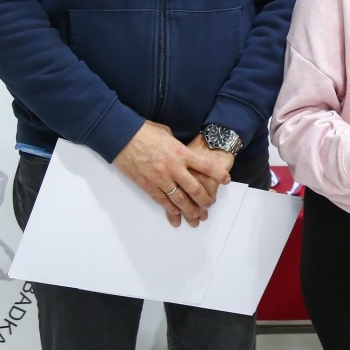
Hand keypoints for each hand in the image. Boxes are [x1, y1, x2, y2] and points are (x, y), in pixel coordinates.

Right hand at [112, 121, 230, 227]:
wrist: (122, 137)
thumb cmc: (144, 132)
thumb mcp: (168, 134)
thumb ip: (178, 147)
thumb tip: (182, 152)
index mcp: (181, 152)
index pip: (206, 166)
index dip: (218, 174)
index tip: (226, 180)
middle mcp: (174, 167)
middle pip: (195, 188)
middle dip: (205, 199)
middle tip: (209, 205)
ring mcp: (160, 178)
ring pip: (179, 199)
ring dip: (189, 210)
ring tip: (196, 217)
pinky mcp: (147, 185)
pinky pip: (162, 201)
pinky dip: (170, 210)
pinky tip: (176, 216)